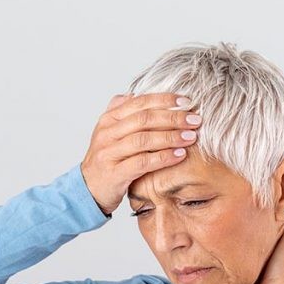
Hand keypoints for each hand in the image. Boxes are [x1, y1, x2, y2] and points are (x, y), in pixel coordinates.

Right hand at [79, 92, 201, 215]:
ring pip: (143, 139)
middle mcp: (107, 133)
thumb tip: (134, 94)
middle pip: (144, 119)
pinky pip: (142, 162)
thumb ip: (121, 113)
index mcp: (109, 119)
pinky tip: (179, 155)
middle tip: (195, 120)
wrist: (87, 189)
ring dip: (171, 137)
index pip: (140, 103)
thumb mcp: (110, 133)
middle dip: (173, 117)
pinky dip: (163, 158)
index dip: (165, 100)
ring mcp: (109, 152)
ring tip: (191, 137)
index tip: (187, 102)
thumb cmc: (106, 160)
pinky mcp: (114, 173)